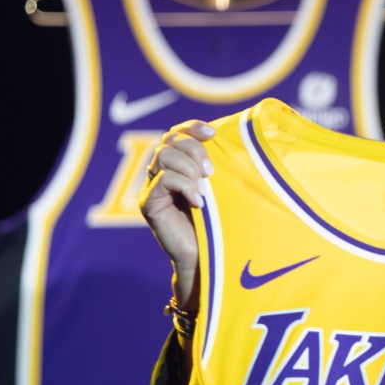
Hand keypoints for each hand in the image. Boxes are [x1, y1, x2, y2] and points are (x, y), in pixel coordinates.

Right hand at [138, 119, 214, 309]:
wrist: (209, 257)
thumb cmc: (221, 223)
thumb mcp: (224, 188)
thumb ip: (219, 166)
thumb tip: (235, 140)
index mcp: (180, 164)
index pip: (178, 132)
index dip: (192, 127)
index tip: (213, 133)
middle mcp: (162, 172)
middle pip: (169, 139)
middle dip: (194, 149)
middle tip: (211, 172)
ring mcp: (153, 187)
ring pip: (163, 155)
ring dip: (188, 167)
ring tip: (205, 188)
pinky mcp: (148, 203)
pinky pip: (162, 180)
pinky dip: (184, 186)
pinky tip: (198, 203)